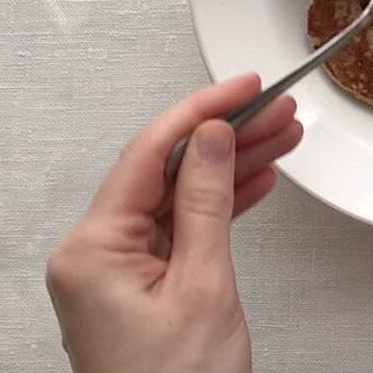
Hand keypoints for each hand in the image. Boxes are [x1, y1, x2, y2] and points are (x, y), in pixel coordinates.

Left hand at [46, 75, 303, 372]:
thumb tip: (211, 138)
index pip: (149, 153)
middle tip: (276, 109)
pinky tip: (255, 181)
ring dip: (230, 166)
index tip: (243, 85)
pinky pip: (180, 227)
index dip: (202, 110)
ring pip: (178, 195)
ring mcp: (114, 272)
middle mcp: (93, 256)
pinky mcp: (137, 287)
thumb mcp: (203, 286)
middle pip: (166, 170)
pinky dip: (219, 204)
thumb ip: (206, 202)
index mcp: (92, 250)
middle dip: (227, 136)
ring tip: (280, 135)